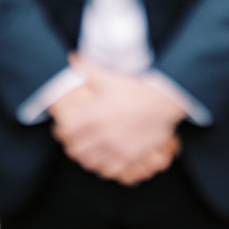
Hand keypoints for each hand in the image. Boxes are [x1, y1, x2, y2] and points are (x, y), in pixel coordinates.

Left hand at [50, 57, 186, 184]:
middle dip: (73, 146)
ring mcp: (117, 149)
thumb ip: (87, 68)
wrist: (166, 101)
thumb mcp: (109, 76)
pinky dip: (104, 167)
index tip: (63, 129)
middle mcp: (103, 136)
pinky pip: (111, 170)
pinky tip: (106, 159)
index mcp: (93, 117)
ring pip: (92, 163)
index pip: (67, 134)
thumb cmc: (138, 87)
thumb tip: (72, 58)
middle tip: (75, 140)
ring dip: (87, 158)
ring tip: (89, 150)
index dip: (62, 133)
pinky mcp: (131, 157)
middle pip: (77, 151)